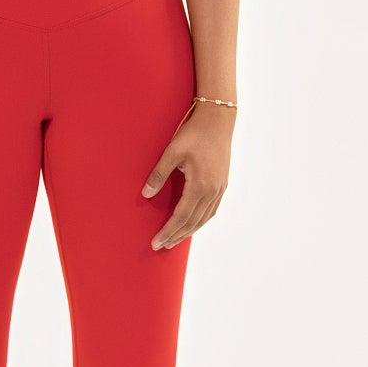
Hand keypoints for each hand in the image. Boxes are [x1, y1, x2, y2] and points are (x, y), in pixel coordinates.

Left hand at [141, 100, 233, 249]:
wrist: (218, 119)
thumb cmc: (194, 133)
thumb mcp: (172, 152)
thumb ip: (158, 174)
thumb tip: (146, 194)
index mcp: (200, 185)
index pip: (181, 217)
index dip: (168, 231)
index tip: (156, 243)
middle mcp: (212, 191)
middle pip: (192, 222)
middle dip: (176, 236)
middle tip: (161, 246)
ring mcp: (219, 188)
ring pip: (204, 218)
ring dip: (188, 231)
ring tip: (174, 240)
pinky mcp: (222, 184)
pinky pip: (211, 210)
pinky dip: (201, 220)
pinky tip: (193, 223)